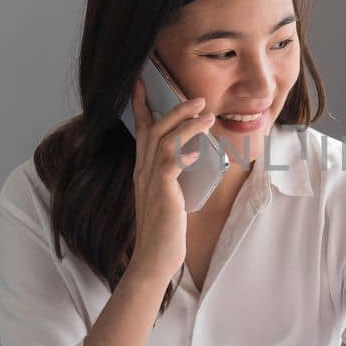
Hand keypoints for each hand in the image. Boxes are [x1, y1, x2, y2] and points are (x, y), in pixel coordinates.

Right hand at [127, 78, 213, 282]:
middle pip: (152, 128)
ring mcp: (149, 180)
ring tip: (205, 111)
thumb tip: (194, 162)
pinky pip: (171, 159)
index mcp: (143, 172)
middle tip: (191, 95)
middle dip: (170, 107)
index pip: (141, 133)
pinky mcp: (161, 190)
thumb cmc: (165, 234)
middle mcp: (142, 172)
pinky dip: (185, 147)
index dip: (141, 108)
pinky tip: (199, 144)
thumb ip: (175, 181)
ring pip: (163, 138)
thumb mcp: (169, 200)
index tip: (143, 85)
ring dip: (184, 122)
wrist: (154, 260)